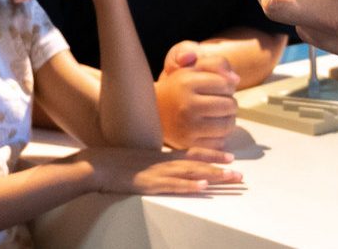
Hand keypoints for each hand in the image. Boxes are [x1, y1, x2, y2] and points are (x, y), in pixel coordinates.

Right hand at [74, 145, 242, 194]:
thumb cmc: (114, 161)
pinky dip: (189, 185)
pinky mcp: (150, 185)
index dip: (213, 153)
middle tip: (241, 173)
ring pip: (192, 173)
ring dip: (213, 175)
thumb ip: (154, 160)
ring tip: (231, 178)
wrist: (96, 164)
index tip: (231, 156)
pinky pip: (173, 186)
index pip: (194, 152)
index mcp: (163, 156)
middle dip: (221, 168)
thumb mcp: (139, 158)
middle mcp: (165, 162)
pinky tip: (203, 185)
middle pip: (199, 163)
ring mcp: (158, 173)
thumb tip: (166, 163)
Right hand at [156, 41, 239, 149]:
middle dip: (230, 103)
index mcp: (187, 82)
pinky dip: (220, 136)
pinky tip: (210, 128)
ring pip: (228, 125)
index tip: (218, 87)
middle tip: (219, 102)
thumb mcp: (192, 68)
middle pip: (230, 105)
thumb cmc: (178, 87)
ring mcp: (187, 127)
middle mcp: (187, 105)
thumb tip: (236, 80)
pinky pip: (219, 142)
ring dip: (228, 120)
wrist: (153, 112)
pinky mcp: (189, 144)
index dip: (227, 86)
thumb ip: (216, 64)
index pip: (226, 84)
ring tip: (217, 115)